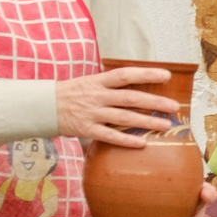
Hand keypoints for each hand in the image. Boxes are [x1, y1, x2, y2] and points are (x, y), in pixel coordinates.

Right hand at [55, 67, 184, 148]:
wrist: (42, 106)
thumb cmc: (71, 94)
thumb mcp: (89, 82)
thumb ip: (110, 84)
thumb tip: (138, 83)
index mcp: (98, 81)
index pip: (125, 74)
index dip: (146, 73)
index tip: (166, 75)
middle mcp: (97, 96)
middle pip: (130, 97)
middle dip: (154, 102)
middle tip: (175, 106)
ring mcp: (92, 113)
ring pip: (123, 117)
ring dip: (146, 121)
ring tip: (166, 125)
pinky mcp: (86, 129)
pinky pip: (109, 136)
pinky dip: (126, 140)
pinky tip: (142, 143)